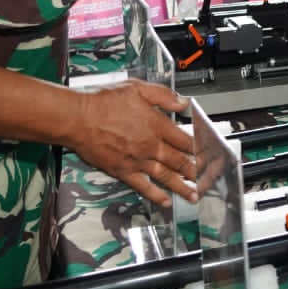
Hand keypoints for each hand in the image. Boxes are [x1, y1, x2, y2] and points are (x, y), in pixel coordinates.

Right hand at [69, 79, 198, 205]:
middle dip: (196, 171)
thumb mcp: (138, 88)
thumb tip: (184, 102)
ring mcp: (137, 161)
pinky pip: (143, 186)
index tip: (209, 155)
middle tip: (208, 179)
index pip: (186, 140)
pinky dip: (156, 195)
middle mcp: (150, 146)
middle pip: (180, 161)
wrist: (78, 118)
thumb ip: (164, 96)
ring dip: (182, 187)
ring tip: (194, 195)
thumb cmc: (103, 102)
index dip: (200, 149)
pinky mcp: (123, 171)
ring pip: (166, 177)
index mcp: (157, 125)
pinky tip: (165, 200)